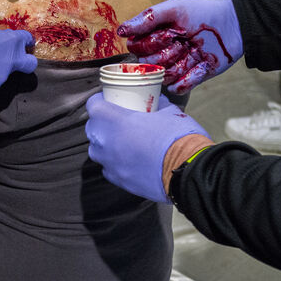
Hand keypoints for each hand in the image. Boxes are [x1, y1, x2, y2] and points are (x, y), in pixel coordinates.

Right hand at [0, 26, 37, 95]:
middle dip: (26, 62)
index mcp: (11, 42)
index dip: (26, 42)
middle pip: (29, 64)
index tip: (24, 44)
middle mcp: (11, 61)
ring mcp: (2, 77)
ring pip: (4, 75)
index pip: (26, 39)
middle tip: (16, 61)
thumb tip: (1, 42)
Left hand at [84, 94, 209, 202]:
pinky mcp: (117, 180)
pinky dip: (114, 162)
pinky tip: (129, 160)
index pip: (93, 105)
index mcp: (114, 120)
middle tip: (118, 120)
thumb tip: (157, 101)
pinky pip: (108, 167)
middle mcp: (105, 142)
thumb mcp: (170, 111)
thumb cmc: (178, 136)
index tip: (109, 100)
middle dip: (101, 122)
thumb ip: (158, 104)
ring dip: (105, 144)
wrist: (188, 171)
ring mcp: (109, 163)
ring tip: (122, 141)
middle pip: (92, 128)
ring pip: (97, 150)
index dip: (100, 100)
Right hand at [117, 0, 242, 93]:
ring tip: (194, 52)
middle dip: (166, 54)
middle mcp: (162, 53)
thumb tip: (120, 31)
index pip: (136, 48)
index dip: (149, 44)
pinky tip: (202, 64)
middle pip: (148, 65)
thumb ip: (148, 18)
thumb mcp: (175, 8)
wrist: (234, 23)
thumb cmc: (203, 11)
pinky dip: (189, 79)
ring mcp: (177, 67)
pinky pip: (179, 88)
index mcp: (154, 37)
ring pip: (162, 78)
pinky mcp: (191, 78)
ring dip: (178, 65)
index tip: (168, 33)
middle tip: (183, 41)